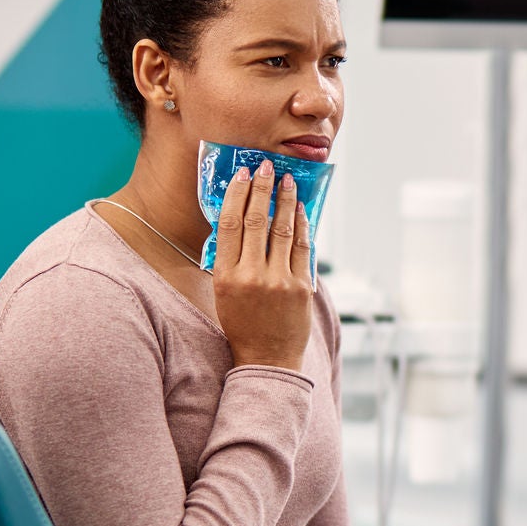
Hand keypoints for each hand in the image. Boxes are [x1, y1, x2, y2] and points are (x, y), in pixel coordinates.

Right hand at [214, 160, 314, 370]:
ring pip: (282, 229)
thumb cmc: (242, 323)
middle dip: (262, 188)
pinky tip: (300, 209)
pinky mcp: (302, 287)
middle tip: (266, 167)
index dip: (237, 195)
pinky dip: (302, 224)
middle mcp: (251, 276)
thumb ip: (230, 259)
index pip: (230, 224)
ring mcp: (279, 281)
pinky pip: (302, 247)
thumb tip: (240, 218)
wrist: (267, 358)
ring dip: (285, 200)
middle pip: (257, 220)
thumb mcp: (224, 291)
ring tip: (287, 180)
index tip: (242, 174)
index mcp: (225, 276)